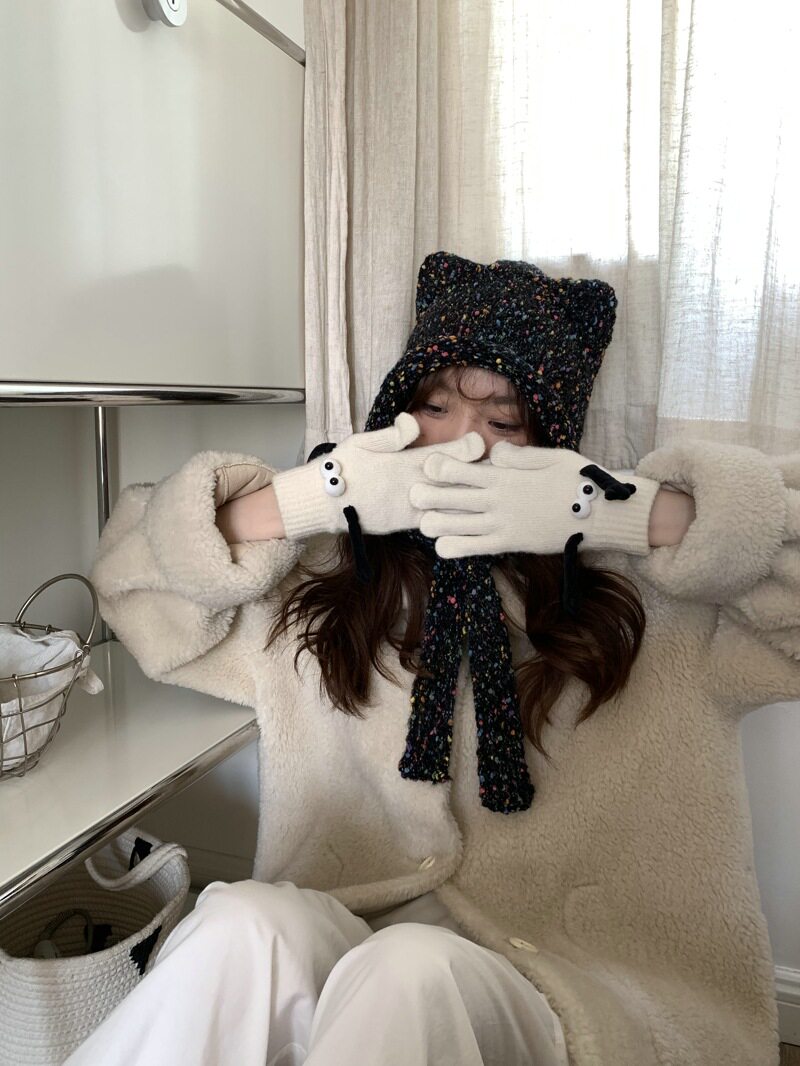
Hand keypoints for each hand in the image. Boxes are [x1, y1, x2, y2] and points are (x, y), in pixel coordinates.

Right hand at [272, 413, 485, 539]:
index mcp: (405, 461)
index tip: (482, 445)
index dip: (467, 449)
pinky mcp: (403, 524)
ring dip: (470, 499)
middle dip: (479, 475)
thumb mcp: (362, 441)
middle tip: (502, 471)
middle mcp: (411, 484)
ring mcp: (409, 506)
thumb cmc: (342, 467)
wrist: (322, 502)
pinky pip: (433, 523)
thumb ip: (392, 435)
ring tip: (493, 496)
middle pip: (454, 479)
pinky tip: (469, 521)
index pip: (444, 453)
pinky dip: (451, 520)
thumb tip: (412, 421)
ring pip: (448, 503)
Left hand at [409, 440, 660, 557]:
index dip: (443, 467)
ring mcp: (503, 524)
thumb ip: (518, 455)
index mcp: (506, 475)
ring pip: (460, 525)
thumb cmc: (577, 480)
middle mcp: (500, 500)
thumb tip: (492, 453)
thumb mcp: (550, 456)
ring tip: (424, 522)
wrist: (600, 514)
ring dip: (439, 524)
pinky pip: (477, 548)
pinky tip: (442, 547)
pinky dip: (458, 547)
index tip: (427, 465)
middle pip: (455, 497)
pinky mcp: (510, 543)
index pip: (465, 470)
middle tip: (412, 495)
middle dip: (430, 496)